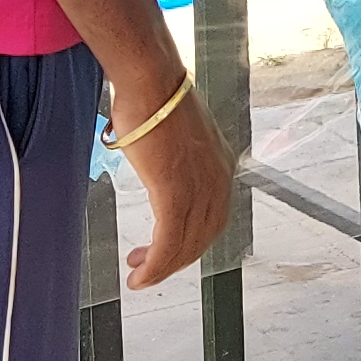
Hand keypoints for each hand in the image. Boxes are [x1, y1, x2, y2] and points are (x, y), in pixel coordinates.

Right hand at [107, 84, 234, 290]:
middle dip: (173, 260)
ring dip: (161, 268)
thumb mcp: (175, 136)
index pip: (211, 220)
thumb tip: (160, 165)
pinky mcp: (176, 192)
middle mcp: (218, 181)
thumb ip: (177, 158)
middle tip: (146, 269)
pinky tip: (141, 274)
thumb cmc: (154, 101)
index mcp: (220, 168)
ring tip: (139, 277)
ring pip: (184, 246)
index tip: (164, 251)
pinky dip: (156, 265)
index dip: (188, 243)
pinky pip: (168, 242)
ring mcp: (199, 188)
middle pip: (200, 239)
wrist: (150, 82)